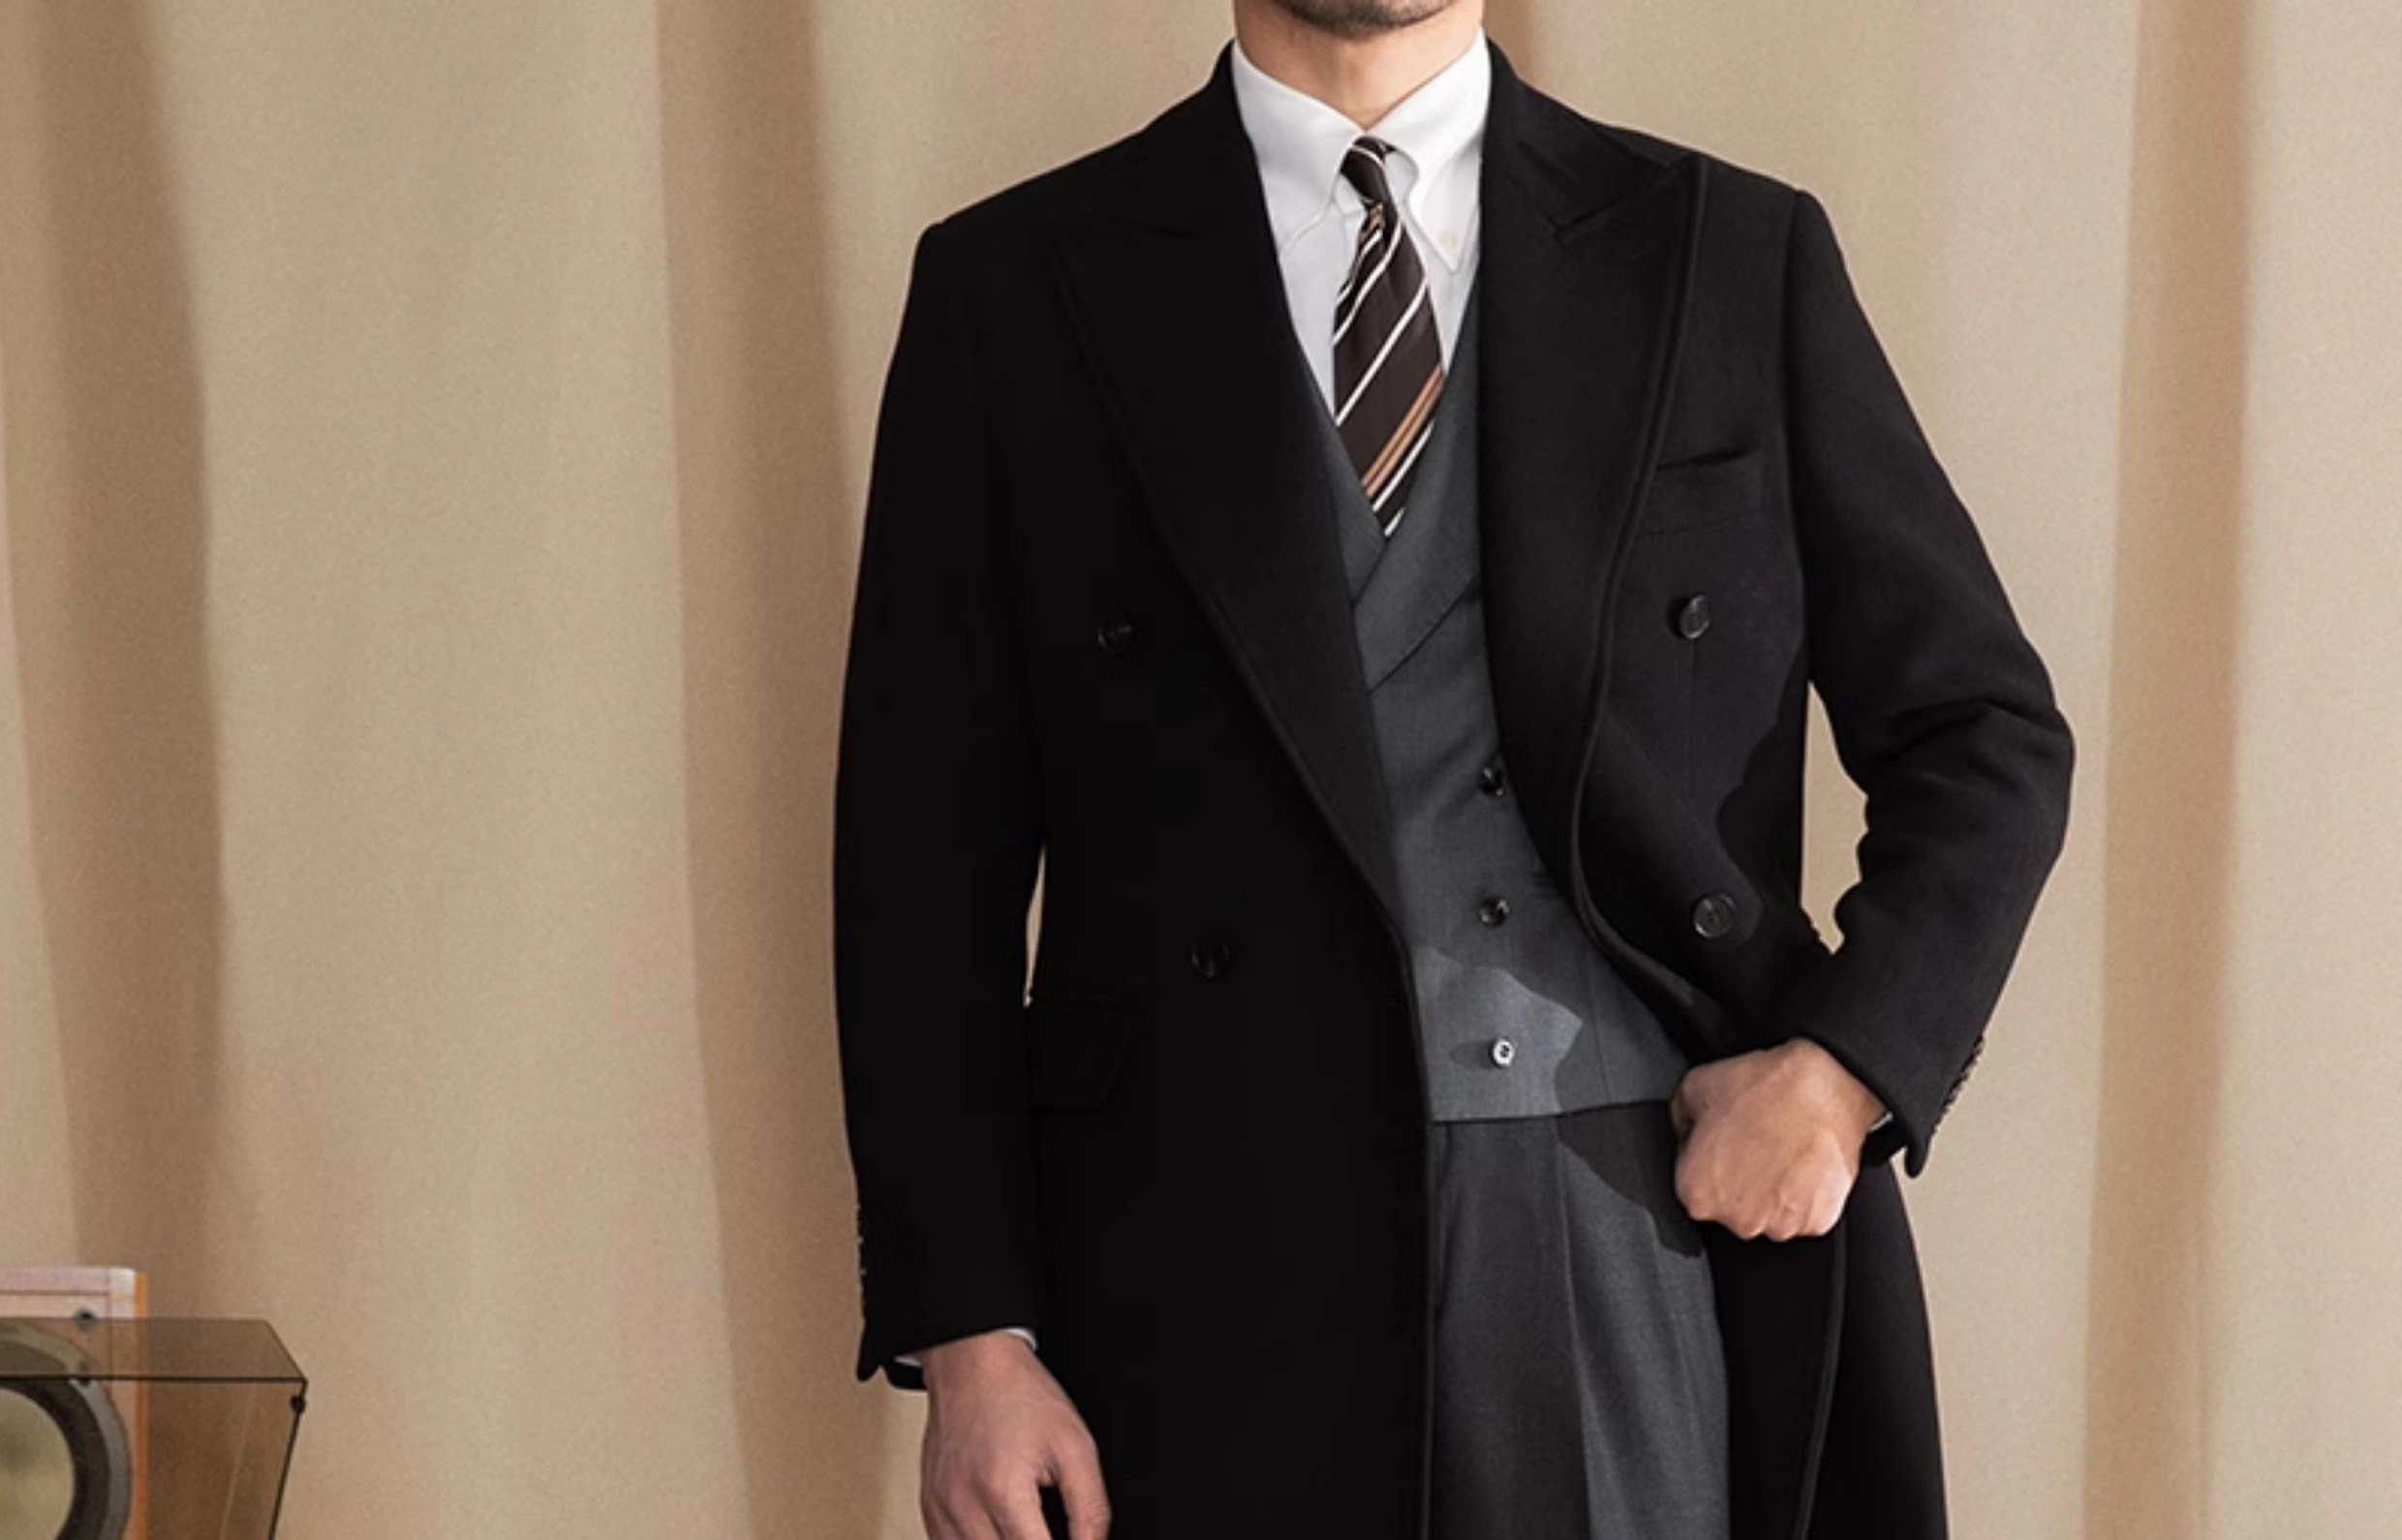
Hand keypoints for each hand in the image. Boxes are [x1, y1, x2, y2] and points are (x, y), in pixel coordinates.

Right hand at [918, 1329, 1110, 1539]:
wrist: (972, 1365)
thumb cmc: (1019, 1396)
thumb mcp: (1075, 1447)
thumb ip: (1090, 1510)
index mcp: (1002, 1492)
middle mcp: (963, 1508)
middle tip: (1048, 1526)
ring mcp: (941, 1512)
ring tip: (1027, 1525)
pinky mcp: (930, 1510)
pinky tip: (999, 1529)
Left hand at [1668, 1037, 1886, 1241]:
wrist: (1824, 1089)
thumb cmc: (1765, 1088)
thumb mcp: (1694, 1086)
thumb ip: (1680, 1123)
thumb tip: (1686, 1135)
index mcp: (1697, 1193)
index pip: (1692, 1184)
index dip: (1707, 1158)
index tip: (1722, 1142)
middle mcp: (1737, 1219)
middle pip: (1730, 1205)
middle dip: (1737, 1178)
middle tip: (1752, 1143)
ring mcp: (1779, 1226)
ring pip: (1767, 1213)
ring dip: (1770, 1190)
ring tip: (1780, 1150)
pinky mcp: (1815, 1222)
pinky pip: (1803, 1214)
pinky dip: (1802, 1195)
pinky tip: (1801, 1163)